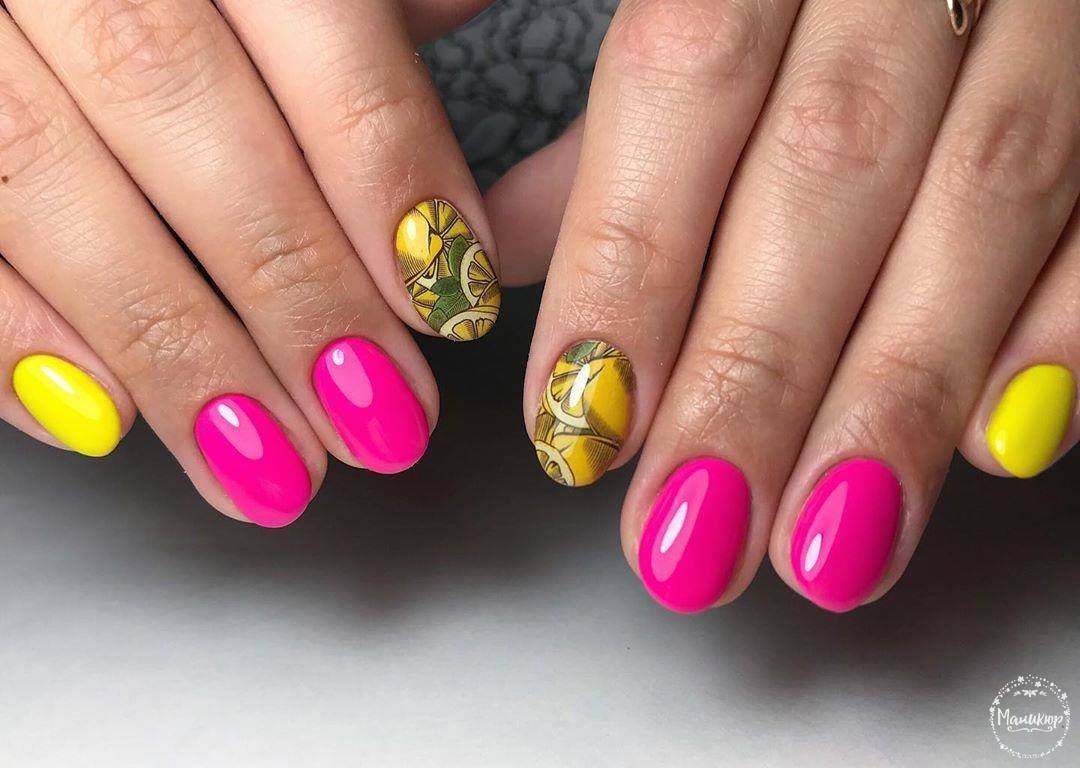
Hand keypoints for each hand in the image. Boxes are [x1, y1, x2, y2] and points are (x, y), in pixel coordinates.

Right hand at [0, 0, 495, 525]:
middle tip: (378, 416)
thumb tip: (469, 26)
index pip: (313, 27)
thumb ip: (361, 2)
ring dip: (172, 350)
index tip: (449, 294)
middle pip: (179, 111)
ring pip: (46, 181)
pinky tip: (105, 422)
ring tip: (270, 464)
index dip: (386, 171)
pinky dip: (12, 338)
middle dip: (294, 289)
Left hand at [489, 0, 1079, 611]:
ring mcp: (1052, 0)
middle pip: (827, 166)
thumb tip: (502, 252)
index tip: (578, 421)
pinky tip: (996, 445)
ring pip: (984, 196)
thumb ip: (610, 121)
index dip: (627, 265)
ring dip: (900, 394)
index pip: (683, 80)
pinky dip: (1065, 326)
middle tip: (692, 532)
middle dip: (753, 373)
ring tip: (823, 546)